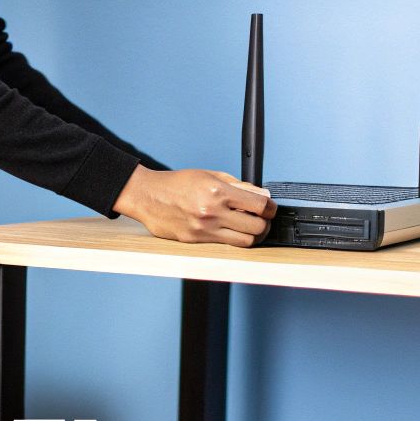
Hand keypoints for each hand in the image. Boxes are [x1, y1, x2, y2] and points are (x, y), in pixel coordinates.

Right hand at [112, 166, 275, 246]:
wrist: (148, 196)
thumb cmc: (177, 183)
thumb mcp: (210, 175)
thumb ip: (239, 186)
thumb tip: (262, 195)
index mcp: (218, 191)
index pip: (259, 205)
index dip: (271, 207)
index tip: (270, 207)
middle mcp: (212, 212)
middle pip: (257, 227)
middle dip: (265, 223)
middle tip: (263, 219)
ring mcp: (204, 229)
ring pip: (245, 241)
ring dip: (253, 235)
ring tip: (250, 227)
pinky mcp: (196, 241)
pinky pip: (226, 245)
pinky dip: (235, 238)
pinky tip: (231, 229)